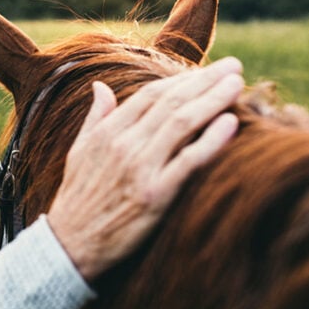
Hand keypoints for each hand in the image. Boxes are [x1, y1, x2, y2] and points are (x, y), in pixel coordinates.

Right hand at [46, 57, 243, 281]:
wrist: (71, 243)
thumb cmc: (77, 197)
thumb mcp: (79, 150)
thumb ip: (95, 116)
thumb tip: (100, 85)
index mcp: (107, 132)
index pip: (150, 95)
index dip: (181, 78)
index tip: (206, 70)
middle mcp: (124, 145)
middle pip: (171, 103)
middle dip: (205, 80)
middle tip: (234, 66)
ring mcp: (140, 169)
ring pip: (183, 124)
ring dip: (214, 100)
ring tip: (238, 85)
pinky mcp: (155, 195)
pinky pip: (189, 161)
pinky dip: (211, 140)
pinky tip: (230, 123)